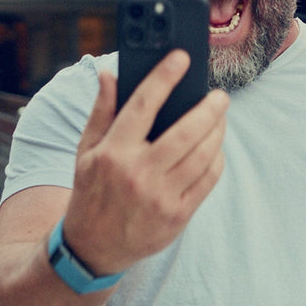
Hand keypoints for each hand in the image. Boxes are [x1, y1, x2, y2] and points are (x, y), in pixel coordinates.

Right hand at [62, 49, 228, 274]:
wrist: (93, 247)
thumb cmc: (91, 191)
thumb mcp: (86, 151)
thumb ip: (101, 111)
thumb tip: (110, 74)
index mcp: (113, 153)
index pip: (143, 105)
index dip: (164, 77)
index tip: (181, 58)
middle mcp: (138, 174)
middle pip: (185, 132)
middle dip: (209, 108)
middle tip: (219, 96)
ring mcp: (160, 197)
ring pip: (202, 155)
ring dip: (217, 132)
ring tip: (219, 118)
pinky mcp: (177, 215)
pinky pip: (207, 181)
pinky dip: (216, 160)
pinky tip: (215, 148)